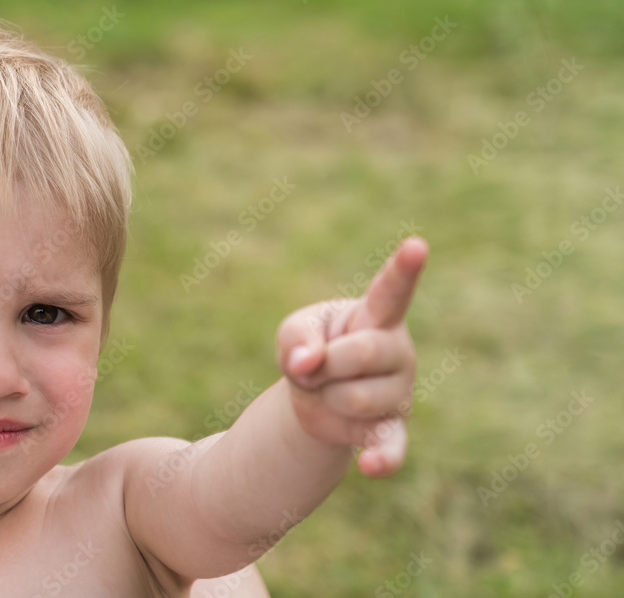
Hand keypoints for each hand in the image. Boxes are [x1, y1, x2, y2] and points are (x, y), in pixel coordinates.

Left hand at [276, 237, 427, 477]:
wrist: (313, 397)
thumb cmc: (311, 350)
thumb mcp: (294, 333)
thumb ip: (297, 338)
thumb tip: (309, 364)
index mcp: (376, 316)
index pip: (392, 290)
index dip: (405, 269)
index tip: (417, 244)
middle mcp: (396, 350)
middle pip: (358, 355)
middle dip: (323, 365)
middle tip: (315, 368)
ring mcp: (399, 392)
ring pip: (354, 397)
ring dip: (323, 397)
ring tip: (329, 391)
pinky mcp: (391, 429)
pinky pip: (390, 446)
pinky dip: (381, 458)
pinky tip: (371, 466)